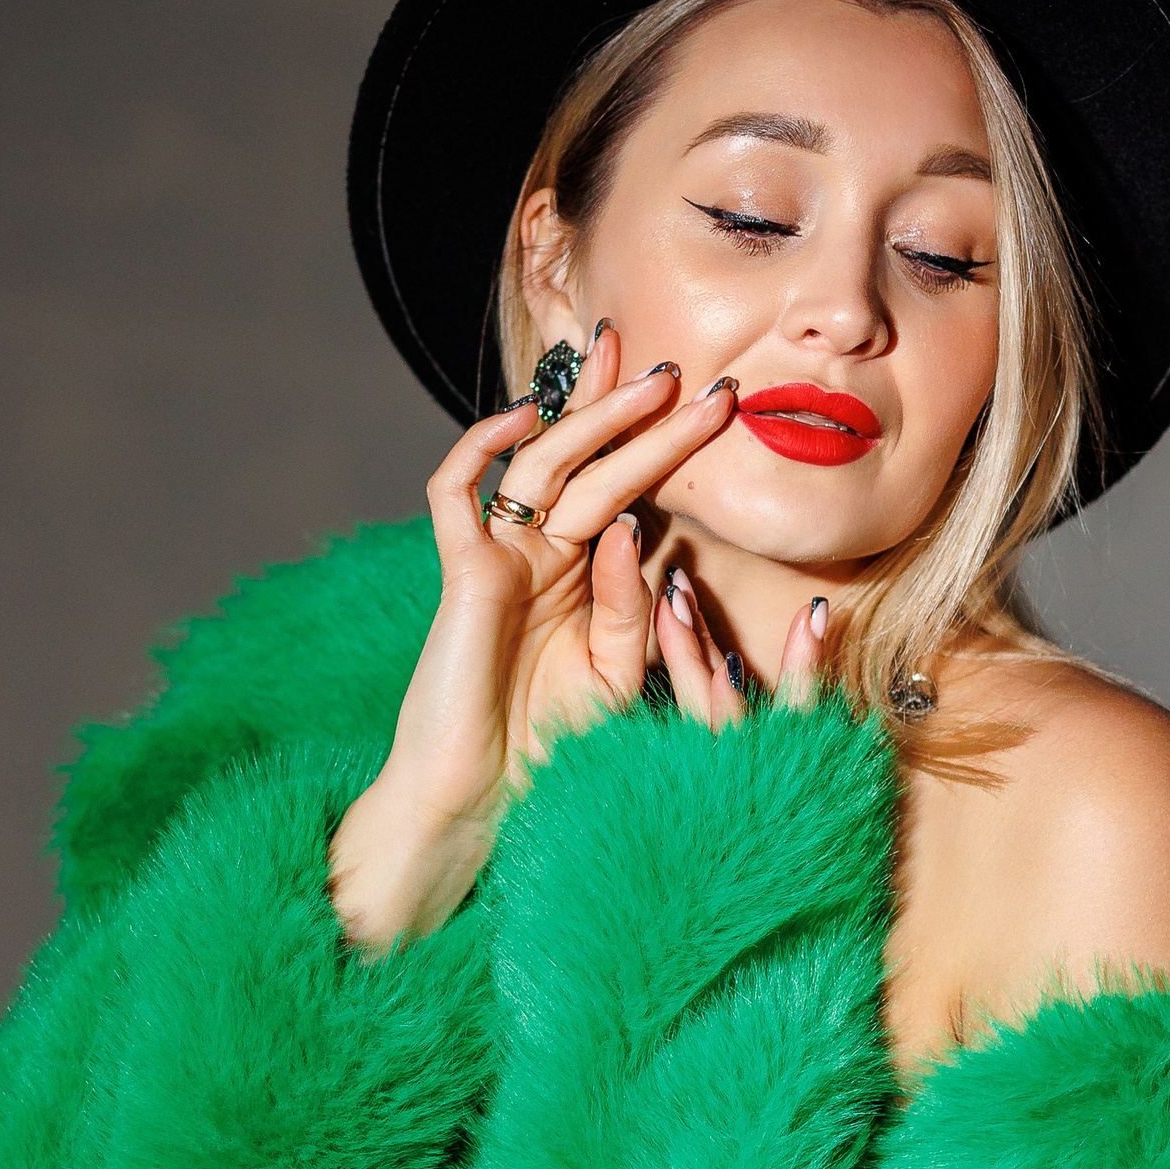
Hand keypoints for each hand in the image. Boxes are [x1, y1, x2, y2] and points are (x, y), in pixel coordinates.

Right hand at [330, 327, 739, 949]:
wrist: (480, 800)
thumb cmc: (548, 745)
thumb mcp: (615, 672)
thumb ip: (630, 605)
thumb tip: (636, 532)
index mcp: (579, 574)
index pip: (624, 487)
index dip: (661, 440)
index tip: (713, 401)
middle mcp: (539, 554)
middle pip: (591, 463)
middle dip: (635, 412)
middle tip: (686, 369)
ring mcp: (497, 558)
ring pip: (541, 466)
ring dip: (588, 417)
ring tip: (640, 376)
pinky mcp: (461, 573)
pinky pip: (456, 493)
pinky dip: (481, 448)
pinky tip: (522, 415)